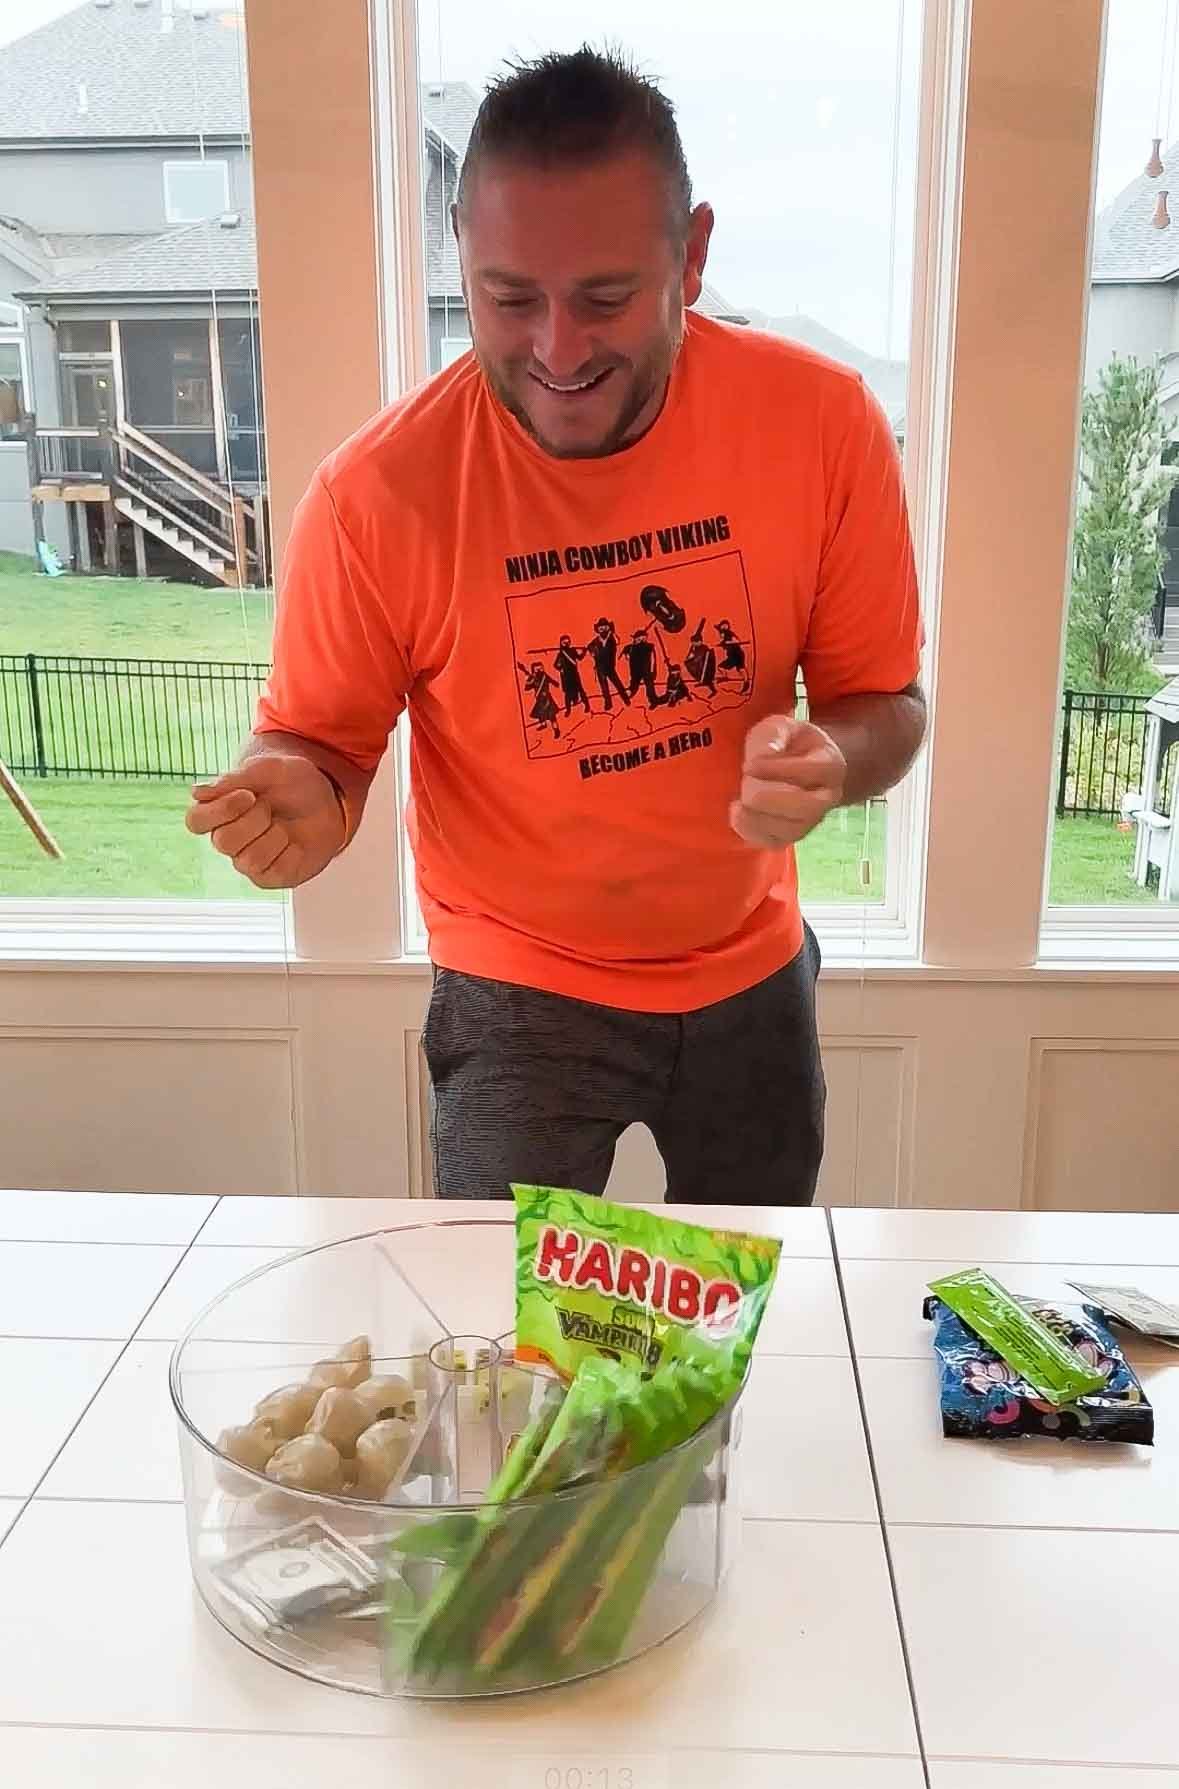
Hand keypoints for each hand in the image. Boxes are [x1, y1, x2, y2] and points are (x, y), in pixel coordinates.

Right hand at [185, 754, 345, 888]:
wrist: (328, 799)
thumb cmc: (292, 783)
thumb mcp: (269, 769)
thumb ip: (235, 778)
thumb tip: (197, 793)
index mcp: (219, 812)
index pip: (195, 821)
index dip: (220, 810)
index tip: (247, 795)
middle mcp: (228, 839)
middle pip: (223, 842)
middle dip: (255, 820)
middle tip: (270, 807)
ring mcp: (248, 861)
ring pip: (248, 860)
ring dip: (274, 836)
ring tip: (283, 824)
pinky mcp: (270, 877)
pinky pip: (273, 872)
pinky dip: (290, 852)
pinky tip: (294, 842)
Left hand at [730, 715, 846, 850]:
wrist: (796, 766)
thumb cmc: (788, 744)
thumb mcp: (782, 726)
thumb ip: (774, 734)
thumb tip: (766, 754)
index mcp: (831, 765)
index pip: (809, 772)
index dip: (775, 769)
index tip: (748, 764)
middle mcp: (827, 798)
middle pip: (805, 807)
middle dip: (767, 796)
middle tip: (744, 783)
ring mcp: (811, 821)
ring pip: (790, 830)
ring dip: (757, 816)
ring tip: (738, 800)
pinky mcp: (790, 837)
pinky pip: (774, 842)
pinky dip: (750, 830)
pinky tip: (736, 813)